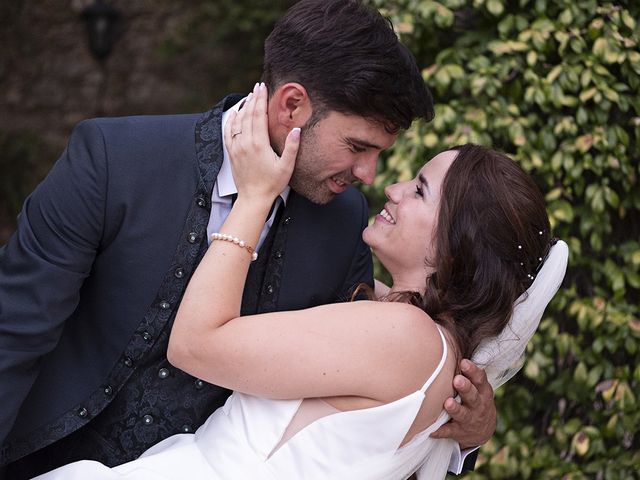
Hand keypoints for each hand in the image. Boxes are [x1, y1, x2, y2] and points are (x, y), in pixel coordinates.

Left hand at [224, 82, 299, 202]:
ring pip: (238, 121)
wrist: (253, 198)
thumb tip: (296, 130)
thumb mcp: (286, 167)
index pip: (259, 115)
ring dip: (244, 107)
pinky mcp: (232, 153)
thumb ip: (292, 147)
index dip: (261, 100)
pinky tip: (235, 114)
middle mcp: (245, 143)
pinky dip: (231, 120)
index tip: (263, 88)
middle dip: (253, 99)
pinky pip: (228, 132)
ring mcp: (236, 147)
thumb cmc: (271, 184)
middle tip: (258, 87)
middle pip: (248, 114)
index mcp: (259, 144)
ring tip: (249, 97)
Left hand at [430, 359, 496, 448]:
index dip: (473, 371)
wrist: (482, 429)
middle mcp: (478, 405)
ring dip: (455, 409)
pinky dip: (441, 431)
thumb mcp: (478, 386)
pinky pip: (449, 432)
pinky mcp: (460, 432)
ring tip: (448, 403)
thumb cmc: (474, 398)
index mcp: (482, 391)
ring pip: (463, 414)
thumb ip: (468, 371)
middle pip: (473, 396)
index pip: (480, 379)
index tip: (464, 362)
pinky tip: (431, 430)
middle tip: (457, 380)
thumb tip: (449, 341)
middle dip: (465, 388)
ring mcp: (469, 419)